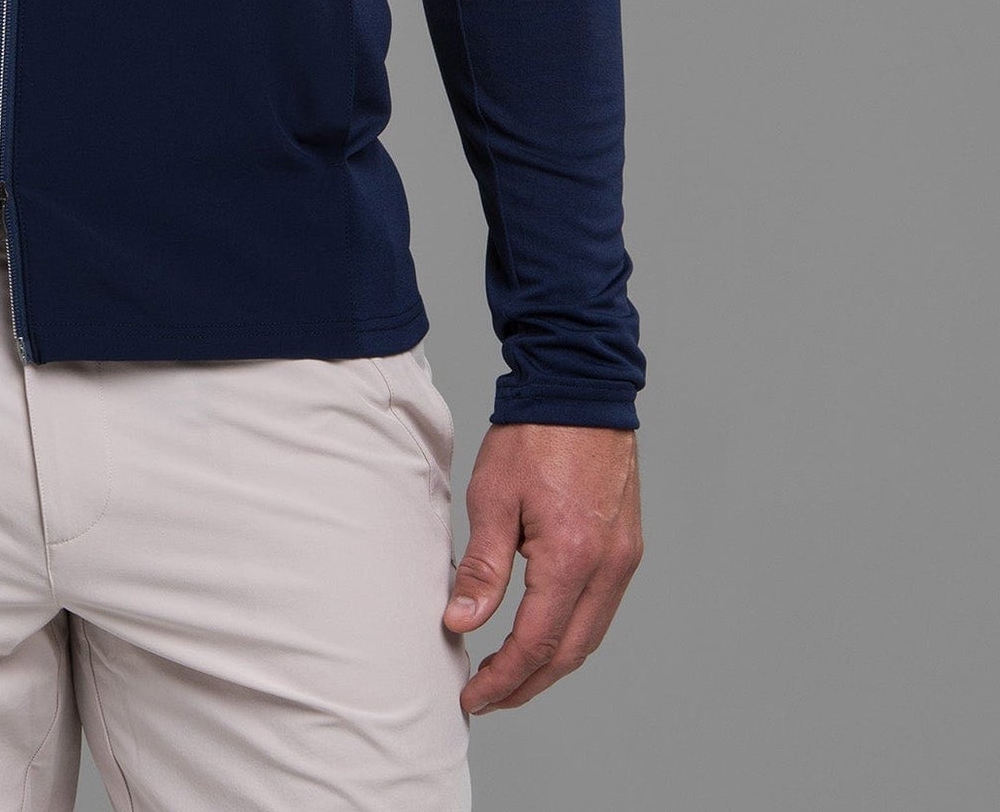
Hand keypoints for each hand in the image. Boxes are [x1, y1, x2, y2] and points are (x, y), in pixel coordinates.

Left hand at [444, 422, 641, 713]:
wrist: (578, 391)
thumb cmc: (533, 437)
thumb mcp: (492, 499)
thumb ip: (481, 568)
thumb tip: (461, 621)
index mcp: (573, 558)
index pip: (537, 643)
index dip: (504, 677)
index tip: (475, 696)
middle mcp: (608, 568)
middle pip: (570, 653)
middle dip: (527, 683)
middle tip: (488, 696)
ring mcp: (624, 560)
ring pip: (589, 636)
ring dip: (550, 663)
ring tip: (509, 674)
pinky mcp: (626, 548)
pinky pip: (600, 609)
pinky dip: (570, 633)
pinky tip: (542, 633)